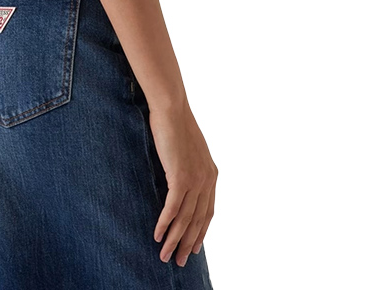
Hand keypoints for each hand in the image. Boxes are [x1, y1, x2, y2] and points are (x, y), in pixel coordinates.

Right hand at [148, 99, 217, 265]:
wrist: (172, 108)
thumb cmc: (175, 124)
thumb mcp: (187, 150)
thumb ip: (188, 167)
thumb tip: (178, 181)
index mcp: (211, 174)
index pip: (208, 212)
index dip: (200, 232)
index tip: (194, 248)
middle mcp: (207, 180)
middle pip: (198, 221)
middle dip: (188, 243)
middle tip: (179, 261)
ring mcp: (195, 179)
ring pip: (185, 218)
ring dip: (174, 240)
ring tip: (165, 256)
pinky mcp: (181, 177)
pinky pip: (172, 208)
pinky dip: (165, 224)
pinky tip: (158, 235)